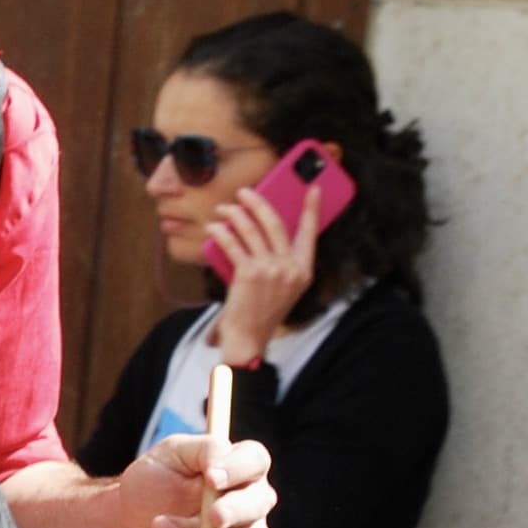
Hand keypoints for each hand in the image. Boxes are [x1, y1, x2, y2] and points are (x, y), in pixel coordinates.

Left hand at [131, 432, 276, 527]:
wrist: (132, 523)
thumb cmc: (154, 481)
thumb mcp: (170, 454)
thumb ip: (202, 449)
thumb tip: (223, 457)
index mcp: (240, 463)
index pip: (255, 460)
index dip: (238, 469)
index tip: (212, 479)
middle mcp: (252, 496)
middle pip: (261, 501)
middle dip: (235, 510)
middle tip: (212, 517)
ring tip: (160, 526)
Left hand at [206, 179, 324, 360]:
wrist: (249, 337)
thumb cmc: (262, 311)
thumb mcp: (283, 287)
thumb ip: (281, 262)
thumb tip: (263, 231)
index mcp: (304, 270)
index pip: (310, 233)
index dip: (312, 210)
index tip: (313, 190)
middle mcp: (290, 268)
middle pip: (275, 224)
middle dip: (259, 203)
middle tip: (245, 192)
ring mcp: (271, 270)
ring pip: (252, 231)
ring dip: (236, 215)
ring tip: (225, 208)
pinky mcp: (249, 274)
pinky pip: (233, 245)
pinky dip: (221, 233)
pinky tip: (214, 228)